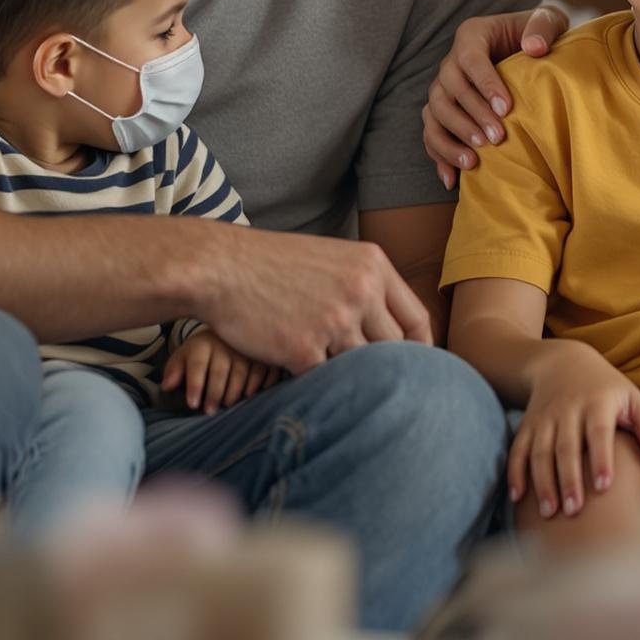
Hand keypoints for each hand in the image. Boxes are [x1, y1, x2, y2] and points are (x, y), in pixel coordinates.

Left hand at [161, 328, 280, 411]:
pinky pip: (262, 369)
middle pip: (219, 371)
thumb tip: (167, 386)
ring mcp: (244, 346)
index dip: (195, 385)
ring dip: (234, 392)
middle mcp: (224, 343)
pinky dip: (258, 383)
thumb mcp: (183, 357)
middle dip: (214, 394)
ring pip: (241, 372)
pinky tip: (250, 395)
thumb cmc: (201, 352)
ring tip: (228, 405)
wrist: (226, 330)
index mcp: (202, 344)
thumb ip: (174, 371)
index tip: (192, 405)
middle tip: (209, 411)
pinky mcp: (261, 351)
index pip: (197, 365)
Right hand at [200, 229, 431, 371]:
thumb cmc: (272, 264)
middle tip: (372, 382)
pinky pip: (324, 379)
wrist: (219, 266)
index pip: (417, 319)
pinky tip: (299, 370)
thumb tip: (392, 328)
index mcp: (372, 265)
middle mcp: (360, 291)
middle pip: (394, 350)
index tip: (414, 368)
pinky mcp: (303, 347)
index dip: (420, 350)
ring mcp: (333, 320)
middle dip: (384, 369)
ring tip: (332, 376)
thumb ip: (364, 286)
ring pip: (361, 368)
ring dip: (347, 375)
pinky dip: (315, 381)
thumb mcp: (331, 258)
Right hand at [420, 5, 572, 188]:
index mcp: (472, 35)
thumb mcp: (550, 20)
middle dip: (470, 116)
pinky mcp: (444, 111)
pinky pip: (431, 133)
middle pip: (448, 89)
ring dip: (451, 138)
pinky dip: (439, 156)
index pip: (470, 58)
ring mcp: (444, 87)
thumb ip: (543, 27)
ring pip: (434, 112)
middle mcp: (451, 61)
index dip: (484, 84)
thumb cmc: (540, 35)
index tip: (506, 109)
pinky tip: (452, 180)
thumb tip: (533, 48)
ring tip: (474, 162)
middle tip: (496, 139)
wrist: (530, 49)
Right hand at [512, 342, 639, 520]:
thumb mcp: (633, 398)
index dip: (600, 458)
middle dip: (568, 480)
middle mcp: (568, 410)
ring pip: (540, 452)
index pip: (598, 432)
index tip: (603, 486)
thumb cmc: (607, 388)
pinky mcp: (528, 424)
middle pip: (566, 447)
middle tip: (573, 510)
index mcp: (597, 403)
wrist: (563, 362)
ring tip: (549, 512)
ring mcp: (544, 418)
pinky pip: (518, 449)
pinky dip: (515, 473)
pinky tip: (518, 497)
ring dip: (543, 482)